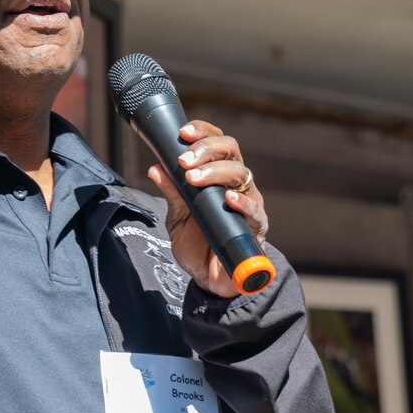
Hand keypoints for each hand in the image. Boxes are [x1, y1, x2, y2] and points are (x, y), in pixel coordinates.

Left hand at [146, 119, 269, 299]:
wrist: (210, 279)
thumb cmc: (197, 244)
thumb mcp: (177, 218)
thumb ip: (171, 194)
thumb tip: (155, 168)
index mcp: (218, 175)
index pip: (216, 143)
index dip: (203, 133)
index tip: (183, 132)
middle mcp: (236, 183)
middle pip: (231, 151)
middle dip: (206, 150)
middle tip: (184, 161)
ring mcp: (249, 203)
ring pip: (241, 174)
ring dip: (216, 172)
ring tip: (194, 179)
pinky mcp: (256, 227)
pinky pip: (254, 210)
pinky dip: (242, 202)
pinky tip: (228, 199)